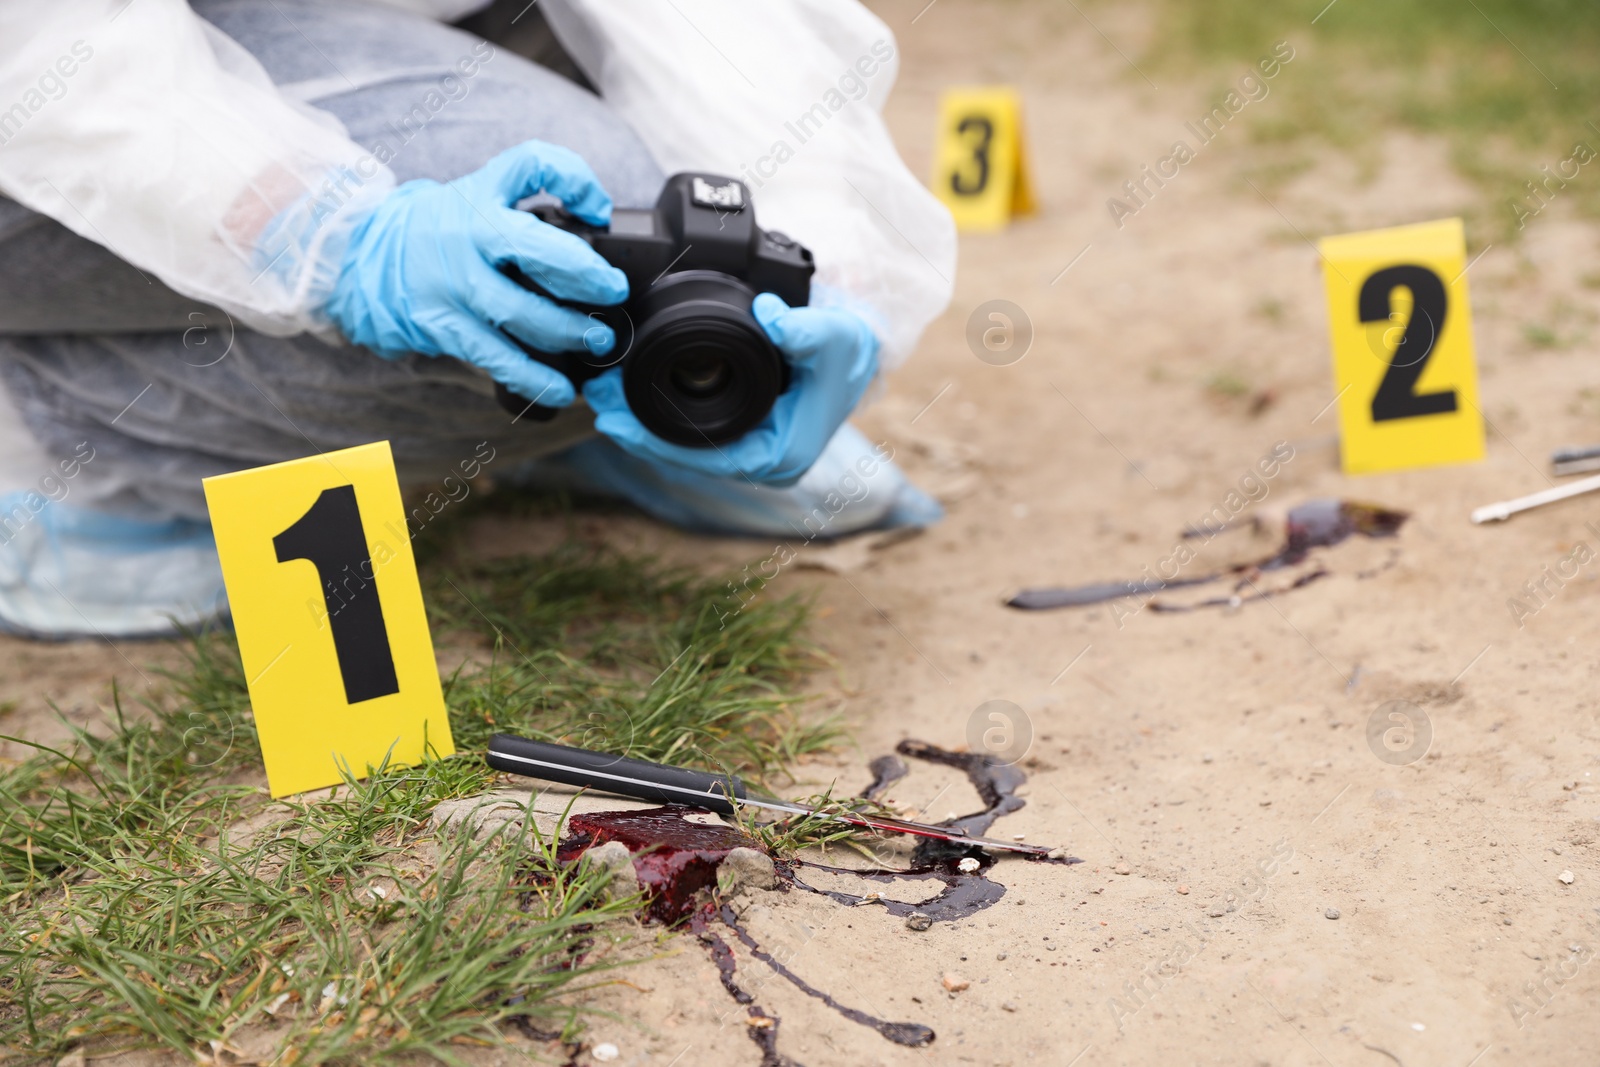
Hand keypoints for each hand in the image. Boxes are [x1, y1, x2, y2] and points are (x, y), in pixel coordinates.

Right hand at [325, 140, 628, 406]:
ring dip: (566, 330)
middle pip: (532, 247)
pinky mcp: (446, 327)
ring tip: (598, 339)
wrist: (368, 260)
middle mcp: (467, 236)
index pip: (530, 165)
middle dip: (582, 271)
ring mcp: (455, 285)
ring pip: (518, 310)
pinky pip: (496, 356)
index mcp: (481, 195)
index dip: (573, 181)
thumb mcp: (479, 192)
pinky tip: (560, 388)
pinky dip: (532, 376)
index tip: (599, 211)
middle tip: (614, 288)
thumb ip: (533, 193)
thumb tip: (596, 212)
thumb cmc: (442, 227)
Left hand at [584, 293, 878, 485]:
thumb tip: (770, 317)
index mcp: (779, 456)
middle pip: (685, 456)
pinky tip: (628, 395)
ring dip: (640, 424)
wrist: (857, 351)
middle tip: (595, 402)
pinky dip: (657, 415)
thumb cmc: (847, 350)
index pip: (705, 459)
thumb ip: (805, 330)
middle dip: (636, 432)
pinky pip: (689, 431)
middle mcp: (761, 462)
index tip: (615, 422)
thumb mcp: (833, 337)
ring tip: (600, 398)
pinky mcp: (738, 432)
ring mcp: (748, 449)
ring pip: (683, 445)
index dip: (655, 443)